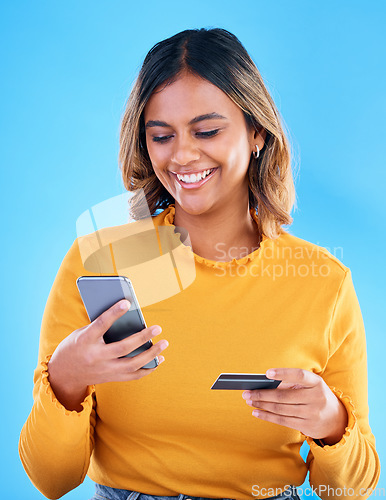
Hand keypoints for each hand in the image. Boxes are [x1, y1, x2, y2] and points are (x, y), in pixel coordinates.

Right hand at [47, 299, 168, 410]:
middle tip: (157, 328)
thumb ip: (101, 326)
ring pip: (132, 364)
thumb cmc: (75, 346)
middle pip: (122, 348)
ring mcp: (104, 370)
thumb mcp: (81, 333)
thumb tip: (127, 316)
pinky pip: (133, 375)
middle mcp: (95, 357)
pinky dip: (148, 368)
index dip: (113, 313)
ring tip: (163, 343)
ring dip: (151, 354)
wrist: (63, 374)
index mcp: (85, 341)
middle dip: (142, 337)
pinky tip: (158, 359)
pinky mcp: (111, 378)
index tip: (127, 302)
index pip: (101, 325)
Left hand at [242, 368, 347, 444]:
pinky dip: (267, 416)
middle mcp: (316, 398)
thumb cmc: (316, 396)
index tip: (266, 373)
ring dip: (262, 405)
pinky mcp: (307, 426)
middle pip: (283, 396)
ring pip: (280, 409)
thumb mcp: (310, 385)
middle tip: (247, 392)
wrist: (336, 419)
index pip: (299, 375)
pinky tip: (257, 412)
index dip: (283, 373)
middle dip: (262, 394)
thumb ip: (291, 383)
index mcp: (316, 383)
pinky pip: (282, 421)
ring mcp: (312, 413)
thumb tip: (264, 384)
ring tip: (249, 401)